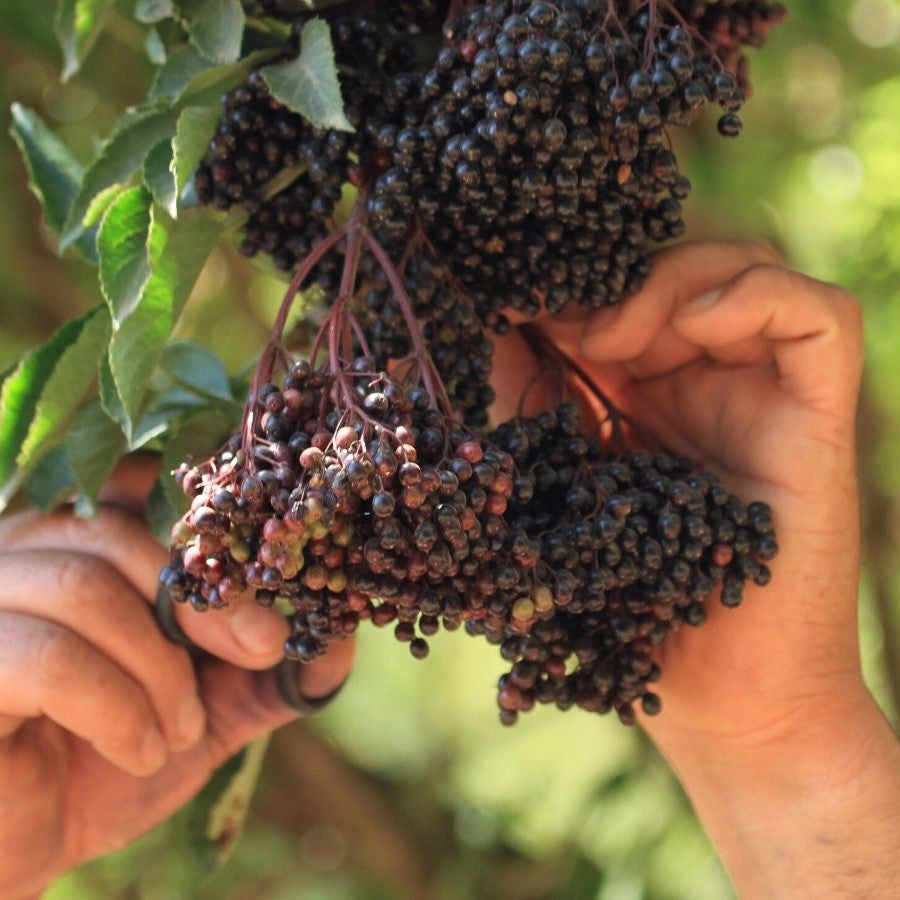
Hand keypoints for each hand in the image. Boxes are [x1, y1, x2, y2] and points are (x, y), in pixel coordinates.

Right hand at [0, 456, 352, 899]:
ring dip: (157, 667)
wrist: (32, 843)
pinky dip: (114, 707)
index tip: (275, 564)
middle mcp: (23, 551)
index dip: (214, 513)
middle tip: (262, 651)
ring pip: (85, 588)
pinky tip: (142, 749)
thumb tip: (341, 634)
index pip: (140, 480)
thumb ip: (268, 669)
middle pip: (120, 534)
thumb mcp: (212, 705)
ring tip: (182, 730)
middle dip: (208, 601)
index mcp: (82, 542)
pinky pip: (45, 657)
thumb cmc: (116, 758)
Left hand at [499, 240, 864, 743]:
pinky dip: (752, 298)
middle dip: (617, 278)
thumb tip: (487, 322)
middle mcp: (710, 381)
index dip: (577, 279)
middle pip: (681, 266)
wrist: (723, 700)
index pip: (625, 288)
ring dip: (671, 282)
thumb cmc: (633, 606)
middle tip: (564, 326)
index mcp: (648, 392)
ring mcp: (768, 394)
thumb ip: (528, 400)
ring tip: (613, 340)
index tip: (516, 296)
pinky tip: (689, 331)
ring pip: (746, 269)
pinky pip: (817, 316)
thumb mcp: (556, 480)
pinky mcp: (820, 418)